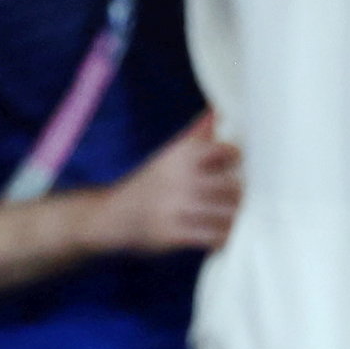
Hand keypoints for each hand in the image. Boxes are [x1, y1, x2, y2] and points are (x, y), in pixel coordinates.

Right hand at [87, 113, 239, 257]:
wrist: (108, 217)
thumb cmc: (147, 185)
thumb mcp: (167, 157)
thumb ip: (195, 136)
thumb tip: (218, 111)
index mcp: (180, 155)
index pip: (226, 151)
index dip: (236, 161)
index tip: (235, 169)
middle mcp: (178, 179)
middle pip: (232, 186)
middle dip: (239, 195)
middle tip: (240, 200)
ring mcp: (174, 208)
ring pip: (225, 213)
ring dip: (234, 218)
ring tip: (235, 219)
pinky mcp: (171, 234)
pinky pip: (211, 236)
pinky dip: (222, 237)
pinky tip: (222, 236)